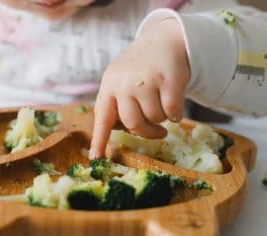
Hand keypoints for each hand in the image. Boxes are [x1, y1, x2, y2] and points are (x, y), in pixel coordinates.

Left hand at [90, 18, 189, 157]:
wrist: (163, 40)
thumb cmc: (139, 70)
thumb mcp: (119, 81)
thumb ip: (115, 104)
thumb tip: (115, 131)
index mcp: (109, 87)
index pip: (102, 118)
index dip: (100, 140)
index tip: (96, 159)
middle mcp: (124, 83)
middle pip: (133, 124)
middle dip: (147, 133)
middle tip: (157, 133)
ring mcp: (146, 80)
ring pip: (155, 119)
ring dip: (162, 119)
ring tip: (162, 105)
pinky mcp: (168, 79)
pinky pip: (172, 112)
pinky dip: (176, 114)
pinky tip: (174, 104)